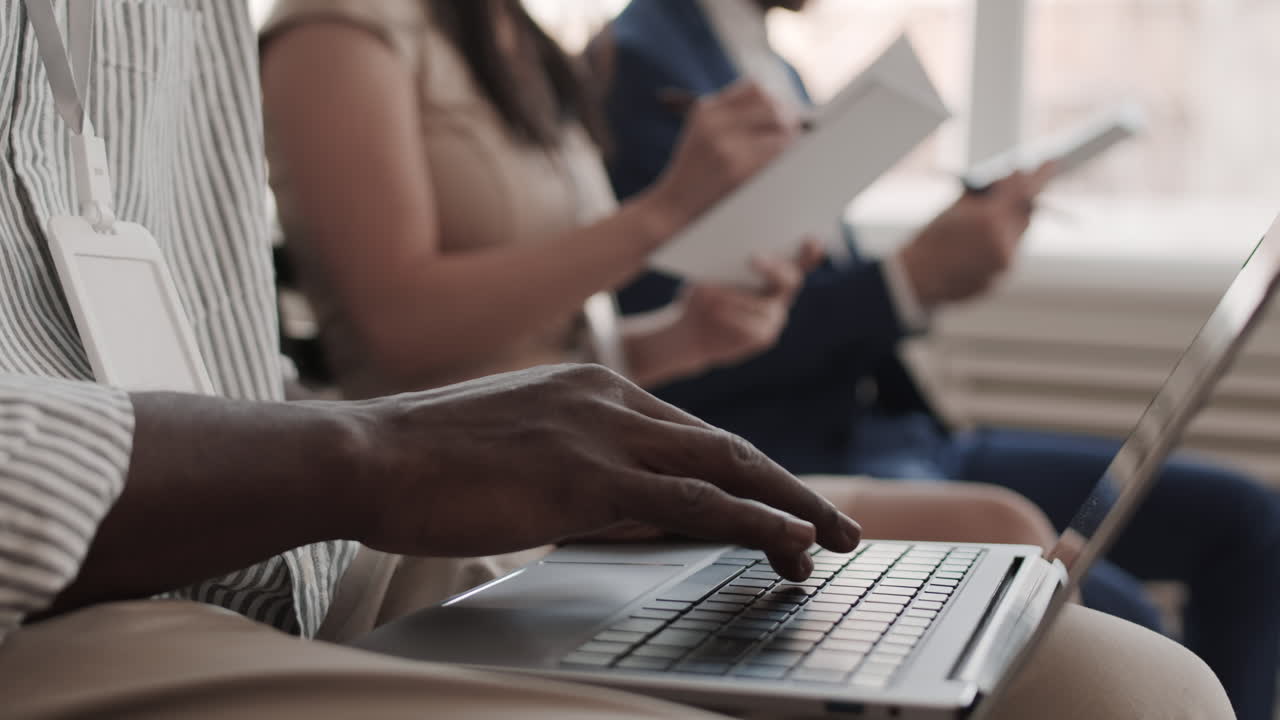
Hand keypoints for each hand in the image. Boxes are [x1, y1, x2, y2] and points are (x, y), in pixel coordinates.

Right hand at [344, 364, 859, 579]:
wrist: (366, 454)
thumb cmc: (423, 461)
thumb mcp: (514, 451)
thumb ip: (573, 467)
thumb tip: (615, 508)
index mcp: (590, 386)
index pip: (688, 433)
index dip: (741, 473)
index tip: (775, 504)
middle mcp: (608, 399)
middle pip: (723, 444)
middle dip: (788, 487)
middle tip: (836, 524)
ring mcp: (601, 433)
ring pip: (724, 467)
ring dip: (789, 506)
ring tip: (834, 541)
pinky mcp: (588, 478)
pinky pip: (692, 502)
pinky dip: (751, 520)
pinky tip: (789, 542)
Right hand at [646, 82, 798, 232]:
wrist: (674, 208)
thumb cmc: (694, 175)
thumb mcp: (702, 134)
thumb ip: (731, 117)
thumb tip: (782, 110)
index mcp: (707, 110)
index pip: (755, 89)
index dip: (774, 101)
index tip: (781, 117)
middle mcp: (716, 122)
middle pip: (771, 106)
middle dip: (787, 120)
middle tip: (792, 136)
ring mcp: (727, 145)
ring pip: (780, 129)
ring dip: (789, 141)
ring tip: (784, 155)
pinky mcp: (739, 168)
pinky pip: (778, 154)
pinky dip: (784, 160)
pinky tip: (777, 169)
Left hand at [671, 240, 823, 371]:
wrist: (692, 332)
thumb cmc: (703, 294)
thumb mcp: (709, 273)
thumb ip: (726, 261)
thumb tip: (729, 243)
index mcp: (775, 273)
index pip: (801, 260)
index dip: (810, 252)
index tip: (810, 239)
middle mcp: (781, 295)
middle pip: (791, 280)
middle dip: (774, 268)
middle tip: (752, 257)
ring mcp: (775, 318)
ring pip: (762, 305)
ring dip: (734, 296)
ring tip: (707, 291)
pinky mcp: (764, 337)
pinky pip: (750, 326)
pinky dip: (730, 316)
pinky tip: (713, 309)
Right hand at [899, 162, 1053, 306]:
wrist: (918, 278)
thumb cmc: (932, 240)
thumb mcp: (955, 208)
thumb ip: (986, 195)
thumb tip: (1009, 178)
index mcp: (989, 219)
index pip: (1024, 190)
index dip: (1040, 175)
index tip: (1052, 162)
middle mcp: (1002, 241)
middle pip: (1026, 214)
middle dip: (1022, 203)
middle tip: (1010, 197)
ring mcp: (1004, 262)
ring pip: (1018, 236)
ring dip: (1009, 225)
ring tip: (980, 230)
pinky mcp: (1002, 278)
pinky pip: (1009, 254)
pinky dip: (1000, 246)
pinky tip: (976, 250)